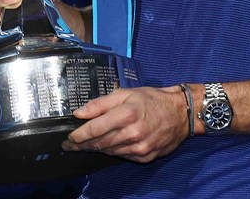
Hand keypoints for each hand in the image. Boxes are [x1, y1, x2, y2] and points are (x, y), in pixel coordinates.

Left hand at [62, 86, 190, 162]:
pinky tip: (109, 146)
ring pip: (109, 151)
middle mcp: (132, 133)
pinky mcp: (145, 156)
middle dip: (82, 145)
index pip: (94, 129)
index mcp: (127, 114)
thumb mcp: (126, 94)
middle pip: (99, 143)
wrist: (181, 113)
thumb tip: (79, 113)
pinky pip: (122, 156)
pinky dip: (113, 151)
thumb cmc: (152, 100)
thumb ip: (100, 103)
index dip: (78, 135)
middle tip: (70, 145)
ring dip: (96, 149)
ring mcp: (139, 147)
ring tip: (86, 145)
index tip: (68, 137)